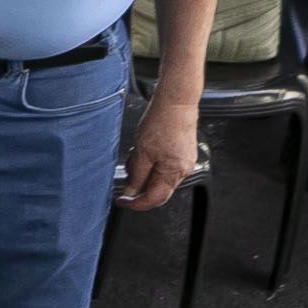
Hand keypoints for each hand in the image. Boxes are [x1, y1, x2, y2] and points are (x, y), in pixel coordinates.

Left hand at [118, 86, 198, 210]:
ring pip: (160, 178)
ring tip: (137, 153)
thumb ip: (136, 175)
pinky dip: (151, 164)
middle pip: (158, 190)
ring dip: (144, 173)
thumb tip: (131, 192)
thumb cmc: (161, 122)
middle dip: (139, 186)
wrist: (176, 103)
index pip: (154, 199)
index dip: (136, 203)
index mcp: (174, 172)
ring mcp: (185, 162)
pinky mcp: (183, 154)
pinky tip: (145, 150)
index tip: (122, 202)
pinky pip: (164, 167)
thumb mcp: (141, 152)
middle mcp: (183, 170)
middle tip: (126, 174)